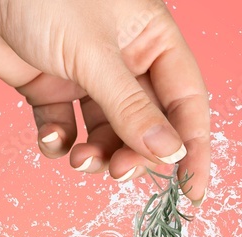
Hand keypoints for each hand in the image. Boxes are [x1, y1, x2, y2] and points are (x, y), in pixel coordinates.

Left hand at [0, 0, 209, 199]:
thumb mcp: (93, 53)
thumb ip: (131, 108)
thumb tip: (170, 154)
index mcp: (151, 38)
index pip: (187, 102)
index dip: (192, 149)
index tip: (191, 191)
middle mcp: (124, 58)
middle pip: (147, 127)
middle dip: (133, 155)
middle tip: (116, 171)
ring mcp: (86, 74)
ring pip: (106, 134)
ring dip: (97, 155)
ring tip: (79, 160)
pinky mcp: (49, 85)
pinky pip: (66, 128)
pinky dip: (60, 142)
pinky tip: (51, 139)